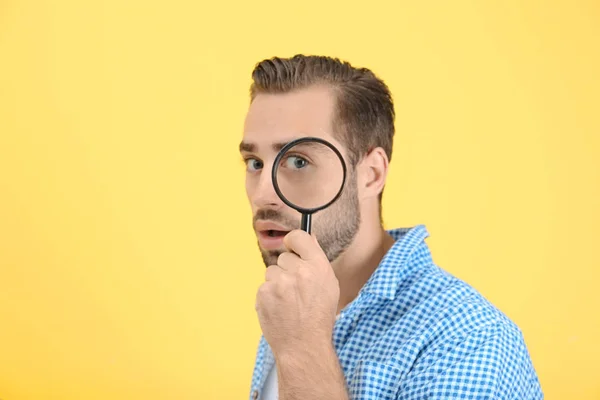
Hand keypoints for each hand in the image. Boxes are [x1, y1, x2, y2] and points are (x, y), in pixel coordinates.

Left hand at [255, 229, 339, 357]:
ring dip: (277, 283)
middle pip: (284, 257)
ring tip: (288, 302)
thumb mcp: (328, 285)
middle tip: (296, 289)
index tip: (291, 246)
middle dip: (287, 269)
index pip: (299, 237)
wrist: (303, 345)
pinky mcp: (264, 294)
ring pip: (272, 272)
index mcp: (318, 266)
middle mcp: (299, 272)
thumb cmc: (318, 316)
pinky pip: (263, 287)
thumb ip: (316, 260)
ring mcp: (279, 283)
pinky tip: (279, 309)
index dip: (293, 241)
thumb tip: (309, 237)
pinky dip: (269, 296)